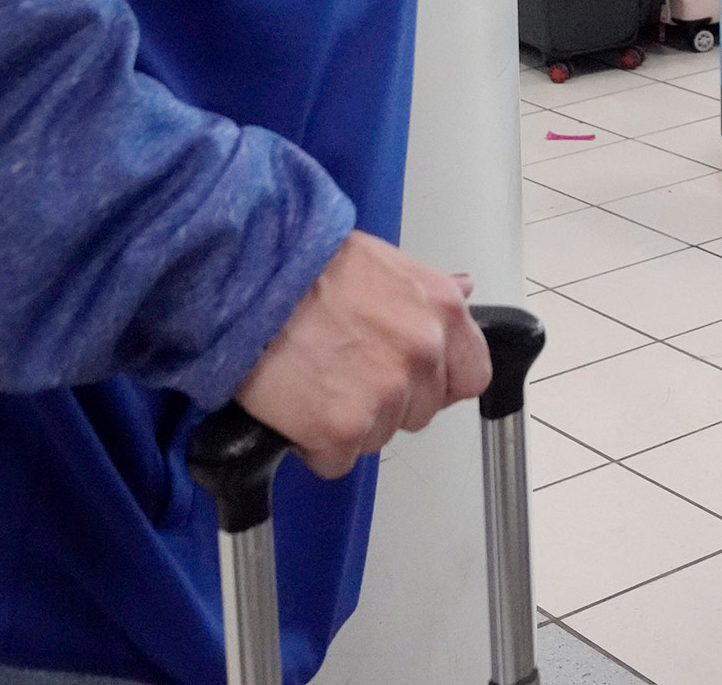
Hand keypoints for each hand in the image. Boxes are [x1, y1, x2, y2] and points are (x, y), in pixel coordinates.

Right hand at [232, 232, 489, 479]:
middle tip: (345, 372)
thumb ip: (425, 293)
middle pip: (421, 411)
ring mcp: (386, 395)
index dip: (439, 382)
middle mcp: (423, 355)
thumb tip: (462, 290)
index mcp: (443, 311)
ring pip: (379, 436)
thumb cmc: (308, 266)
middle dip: (388, 402)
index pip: (471, 375)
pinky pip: (337, 460)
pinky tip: (296, 406)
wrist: (251, 280)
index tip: (412, 379)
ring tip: (316, 381)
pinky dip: (314, 445)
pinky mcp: (342, 430)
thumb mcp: (384, 263)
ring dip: (349, 422)